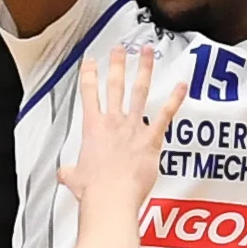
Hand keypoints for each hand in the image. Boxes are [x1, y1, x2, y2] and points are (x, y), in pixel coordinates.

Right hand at [58, 45, 179, 212]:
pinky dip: (175, 99)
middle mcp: (113, 122)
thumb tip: (65, 174)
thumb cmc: (94, 190)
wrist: (110, 198)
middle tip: (119, 49)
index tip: (90, 62)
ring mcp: (133, 128)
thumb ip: (70, 172)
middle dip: (117, 64)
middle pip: (114, 85)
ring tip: (146, 53)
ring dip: (144, 69)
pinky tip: (182, 86)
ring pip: (139, 91)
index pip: (88, 93)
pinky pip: (165, 115)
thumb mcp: (73, 177)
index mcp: (92, 128)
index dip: (88, 74)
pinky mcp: (151, 139)